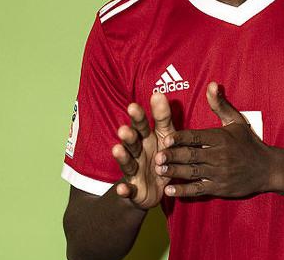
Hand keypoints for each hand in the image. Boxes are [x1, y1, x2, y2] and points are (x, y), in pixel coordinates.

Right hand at [111, 92, 175, 208]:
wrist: (154, 189)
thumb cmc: (161, 156)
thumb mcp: (166, 136)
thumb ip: (163, 117)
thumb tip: (159, 92)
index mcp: (146, 138)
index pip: (142, 125)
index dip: (138, 117)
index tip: (133, 106)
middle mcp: (137, 152)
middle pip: (132, 142)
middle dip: (128, 136)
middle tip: (124, 129)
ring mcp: (134, 170)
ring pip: (127, 163)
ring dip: (122, 157)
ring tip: (117, 151)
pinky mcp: (133, 189)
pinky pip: (129, 191)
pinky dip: (125, 191)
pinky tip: (122, 189)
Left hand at [155, 81, 273, 197]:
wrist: (268, 169)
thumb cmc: (249, 142)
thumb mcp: (236, 121)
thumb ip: (220, 104)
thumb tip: (211, 84)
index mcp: (221, 138)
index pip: (197, 137)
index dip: (181, 138)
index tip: (166, 138)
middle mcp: (219, 156)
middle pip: (192, 155)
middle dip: (174, 156)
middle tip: (156, 157)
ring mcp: (220, 173)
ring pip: (193, 172)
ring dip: (175, 172)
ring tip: (159, 170)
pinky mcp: (220, 188)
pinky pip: (199, 189)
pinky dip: (184, 191)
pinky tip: (169, 190)